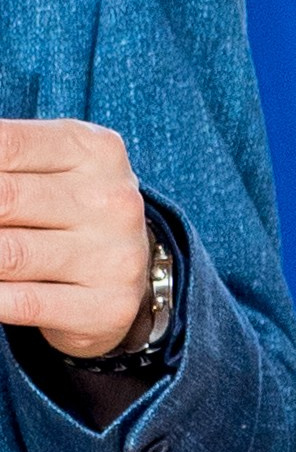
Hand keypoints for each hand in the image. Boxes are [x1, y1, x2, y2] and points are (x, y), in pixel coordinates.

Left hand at [0, 120, 154, 357]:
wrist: (126, 272)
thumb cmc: (66, 207)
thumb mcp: (45, 164)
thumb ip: (0, 156)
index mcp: (95, 151)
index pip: (5, 145)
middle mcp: (112, 202)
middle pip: (3, 200)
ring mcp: (114, 256)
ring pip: (6, 254)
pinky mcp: (107, 306)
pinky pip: (21, 303)